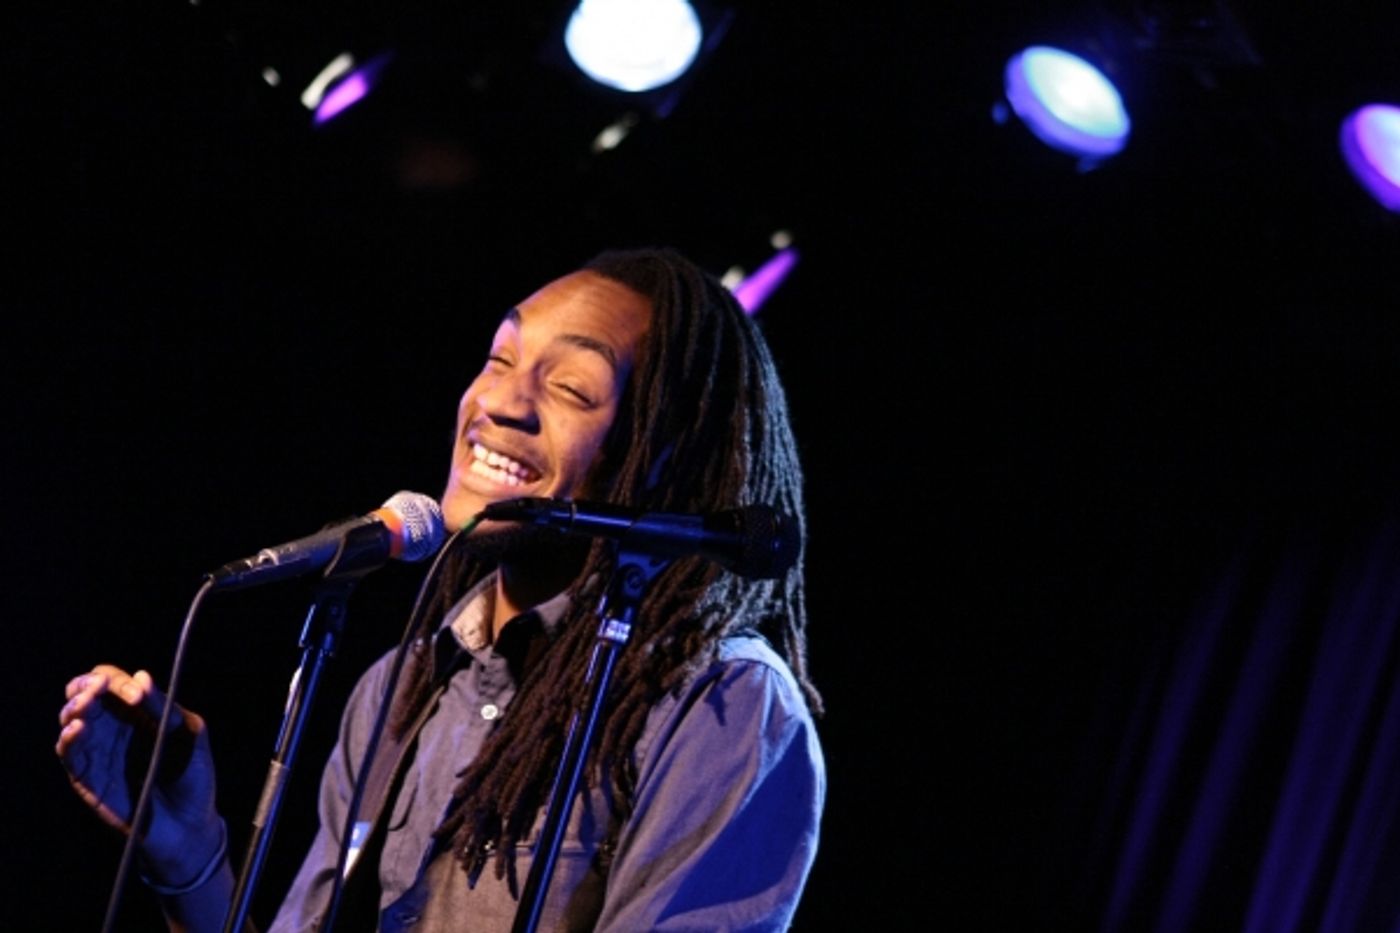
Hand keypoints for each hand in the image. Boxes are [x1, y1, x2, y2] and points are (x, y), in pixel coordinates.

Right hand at [57, 665, 223, 886]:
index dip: (117, 681)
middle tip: (99, 689)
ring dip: (74, 708)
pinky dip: (69, 738)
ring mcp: (97, 751)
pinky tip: (78, 728)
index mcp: (136, 711)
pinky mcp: (87, 778)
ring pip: (70, 720)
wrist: (189, 822)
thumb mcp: (188, 734)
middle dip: (85, 686)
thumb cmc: (193, 774)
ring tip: (85, 706)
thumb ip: (164, 707)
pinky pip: (69, 754)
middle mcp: (111, 727)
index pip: (111, 681)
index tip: (135, 694)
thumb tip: (141, 676)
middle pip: (81, 694)